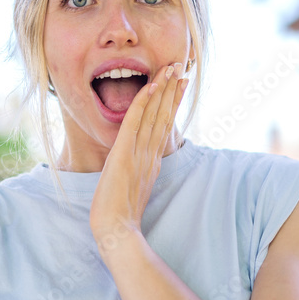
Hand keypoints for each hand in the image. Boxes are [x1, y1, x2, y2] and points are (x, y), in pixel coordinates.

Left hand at [90, 61, 187, 243]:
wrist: (117, 231)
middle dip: (173, 90)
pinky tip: (150, 87)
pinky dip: (144, 103)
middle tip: (181, 68)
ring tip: (171, 69)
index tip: (180, 85)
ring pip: (154, 115)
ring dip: (163, 89)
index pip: (164, 126)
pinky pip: (136, 123)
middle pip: (164, 116)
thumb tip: (139, 167)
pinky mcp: (125, 155)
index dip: (172, 104)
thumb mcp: (133, 190)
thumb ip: (139, 174)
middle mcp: (150, 155)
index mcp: (152, 162)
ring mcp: (139, 154)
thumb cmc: (120, 216)